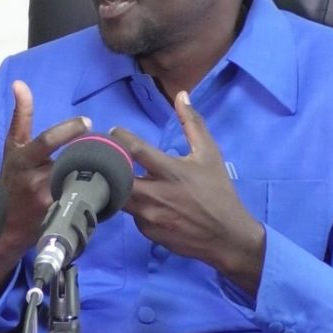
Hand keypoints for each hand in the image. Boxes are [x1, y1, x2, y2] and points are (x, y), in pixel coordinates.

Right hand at [0, 80, 90, 303]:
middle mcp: (34, 179)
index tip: (87, 122)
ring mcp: (47, 200)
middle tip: (109, 147)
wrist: (3, 224)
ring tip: (113, 165)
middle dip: (90, 154)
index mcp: (24, 158)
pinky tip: (109, 189)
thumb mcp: (13, 147)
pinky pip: (81, 201)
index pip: (47, 140)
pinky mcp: (58, 216)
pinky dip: (96, 194)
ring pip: (78, 182)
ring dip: (97, 173)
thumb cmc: (11, 178)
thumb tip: (19, 84)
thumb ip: (20, 116)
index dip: (68, 130)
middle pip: (69, 162)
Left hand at [112, 91, 264, 295]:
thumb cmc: (218, 191)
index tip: (113, 131)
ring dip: (116, 185)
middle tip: (104, 155)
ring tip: (114, 175)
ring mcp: (149, 216)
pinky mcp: (147, 232)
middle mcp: (155, 194)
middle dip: (108, 165)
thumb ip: (193, 123)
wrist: (227, 237)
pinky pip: (131, 215)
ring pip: (118, 197)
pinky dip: (132, 205)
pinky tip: (137, 199)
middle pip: (117, 177)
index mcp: (170, 171)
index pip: (135, 150)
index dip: (119, 138)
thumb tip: (181, 95)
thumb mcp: (209, 154)